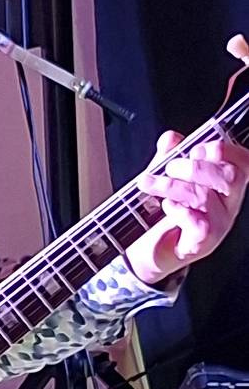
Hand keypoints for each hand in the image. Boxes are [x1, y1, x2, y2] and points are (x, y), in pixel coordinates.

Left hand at [125, 131, 248, 285]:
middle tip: (169, 167)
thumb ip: (168, 155)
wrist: (149, 249)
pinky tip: (167, 207)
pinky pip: (199, 223)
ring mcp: (219, 225)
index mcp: (226, 184)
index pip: (244, 162)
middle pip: (231, 177)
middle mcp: (228, 204)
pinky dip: (178, 210)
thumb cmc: (165, 210)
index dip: (224, 151)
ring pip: (205, 196)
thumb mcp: (165, 177)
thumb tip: (171, 138)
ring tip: (149, 183)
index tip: (195, 149)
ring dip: (172, 185)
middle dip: (196, 167)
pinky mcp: (203, 244)